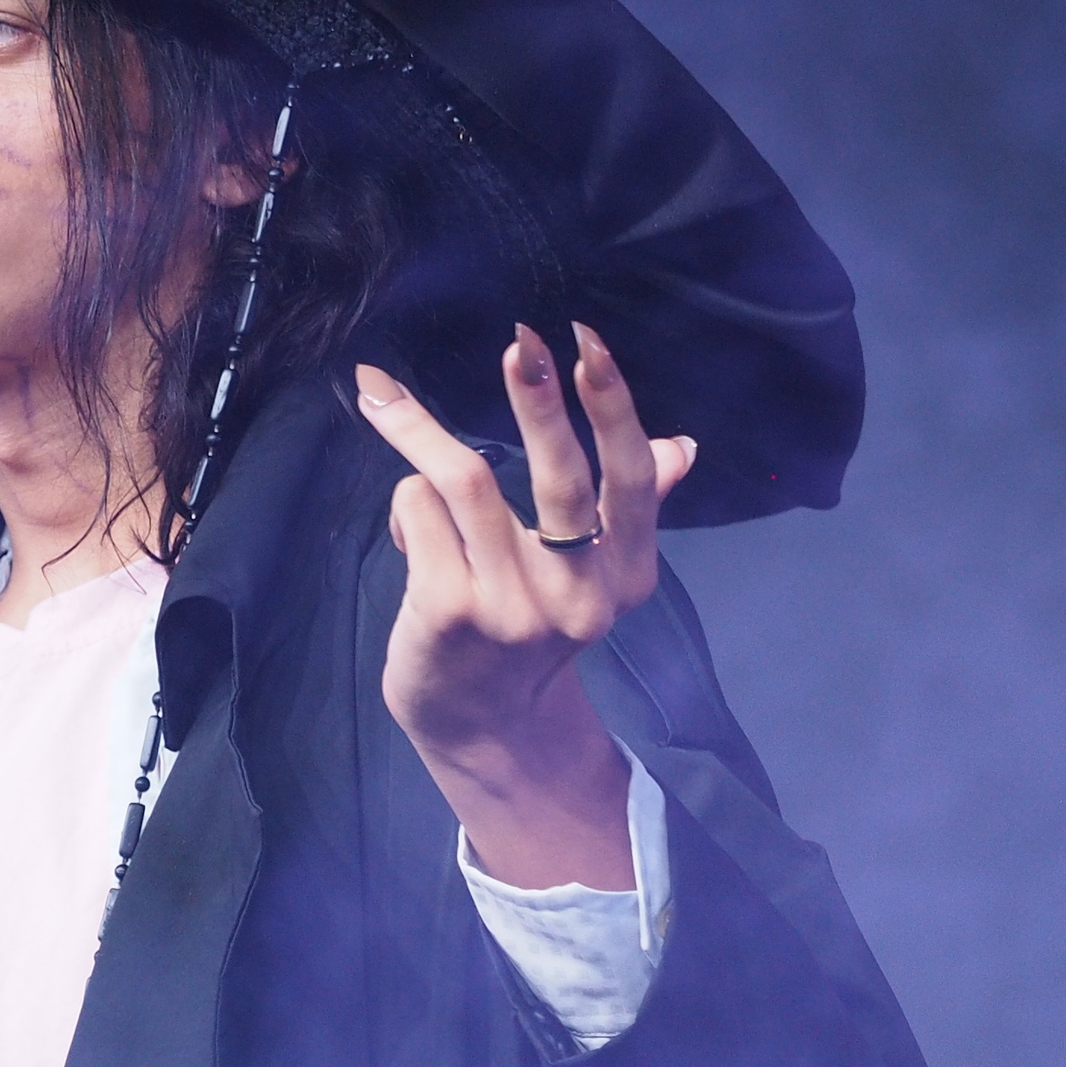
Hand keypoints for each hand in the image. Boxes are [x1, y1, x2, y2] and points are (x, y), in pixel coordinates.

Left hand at [355, 325, 695, 888]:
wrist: (480, 724)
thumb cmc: (530, 626)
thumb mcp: (592, 578)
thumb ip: (629, 511)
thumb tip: (680, 446)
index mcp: (624, 576)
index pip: (630, 481)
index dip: (613, 409)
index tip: (588, 346)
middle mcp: (577, 595)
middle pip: (560, 479)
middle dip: (540, 400)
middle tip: (521, 342)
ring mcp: (511, 606)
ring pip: (464, 481)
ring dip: (420, 430)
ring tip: (384, 398)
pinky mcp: (450, 611)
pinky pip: (420, 513)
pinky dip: (407, 501)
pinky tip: (410, 524)